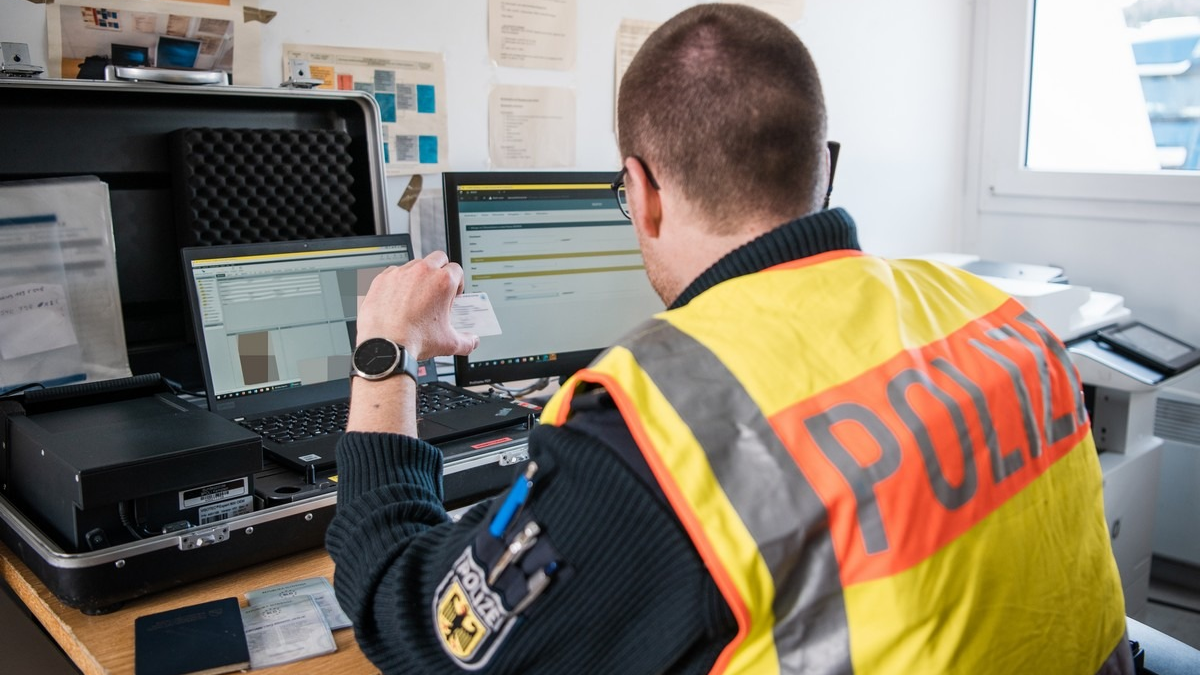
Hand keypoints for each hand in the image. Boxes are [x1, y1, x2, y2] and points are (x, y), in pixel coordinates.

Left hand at [355, 251, 479, 359]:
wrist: (385, 346)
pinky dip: (398, 282)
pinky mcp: (382, 279)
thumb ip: (467, 340)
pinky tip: (398, 298)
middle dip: (440, 270)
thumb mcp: (449, 343)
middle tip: (437, 288)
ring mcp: (401, 273)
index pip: (457, 269)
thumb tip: (472, 341)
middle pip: (438, 258)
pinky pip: (394, 273)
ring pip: (415, 264)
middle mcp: (422, 272)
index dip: (457, 282)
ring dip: (419, 275)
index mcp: (443, 282)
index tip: (452, 294)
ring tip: (417, 295)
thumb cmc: (414, 340)